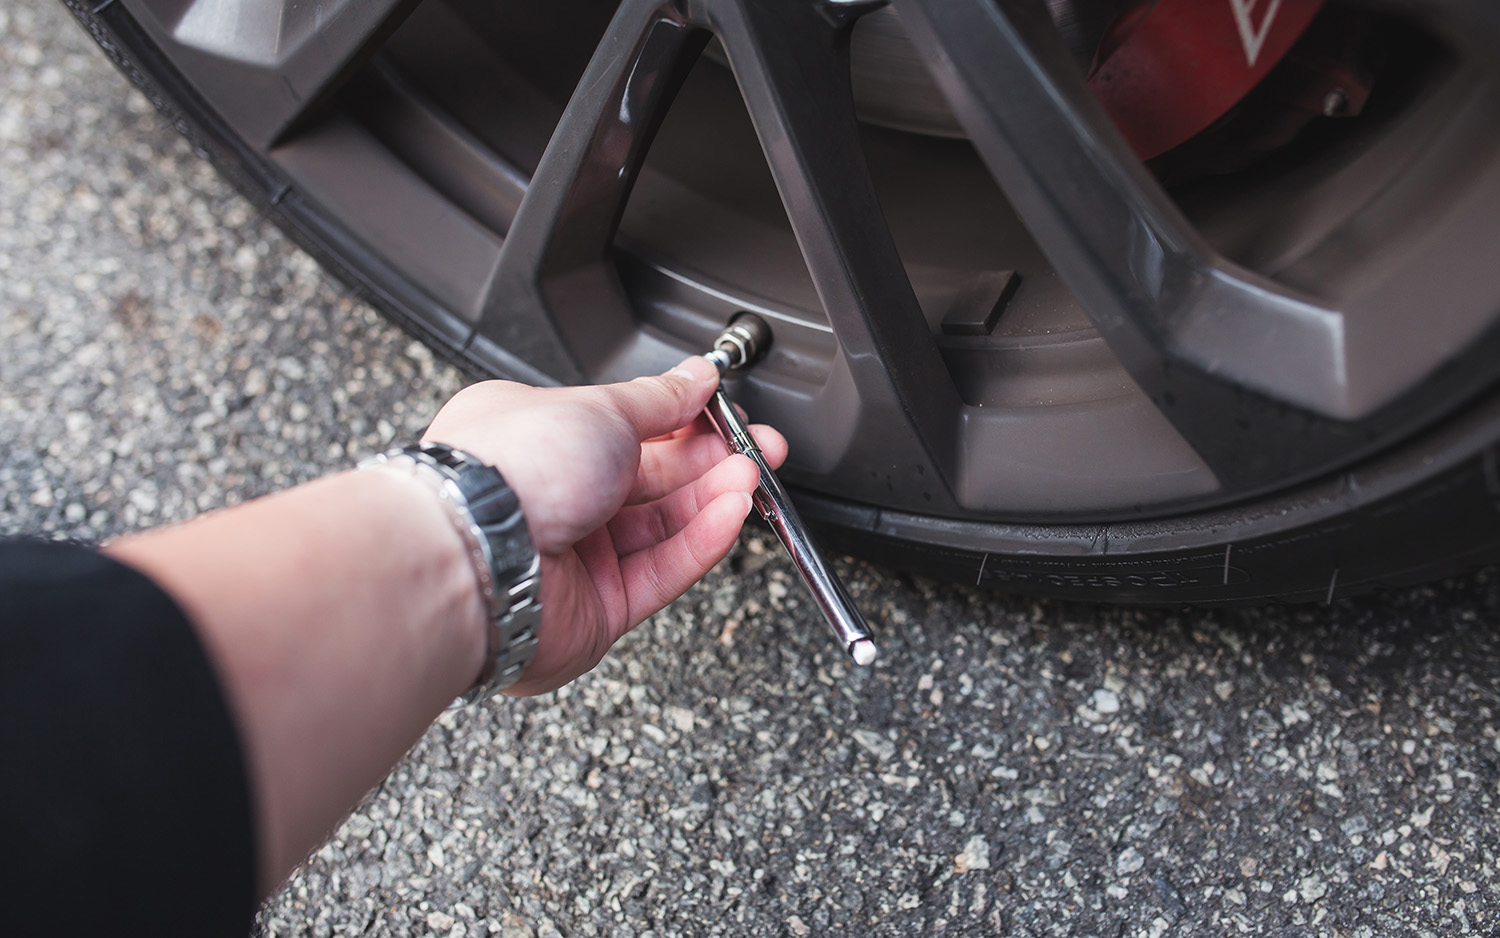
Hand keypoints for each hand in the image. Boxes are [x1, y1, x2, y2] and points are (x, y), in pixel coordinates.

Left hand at [423, 356, 786, 694]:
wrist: (476, 561)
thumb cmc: (506, 475)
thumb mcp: (598, 409)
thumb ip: (659, 399)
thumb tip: (694, 377)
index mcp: (537, 437)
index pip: (626, 427)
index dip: (681, 419)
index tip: (724, 412)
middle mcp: (551, 496)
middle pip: (650, 479)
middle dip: (710, 461)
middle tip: (758, 449)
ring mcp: (573, 556)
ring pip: (661, 527)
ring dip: (712, 500)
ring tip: (751, 478)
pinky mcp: (595, 610)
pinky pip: (661, 572)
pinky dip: (700, 543)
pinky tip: (731, 515)